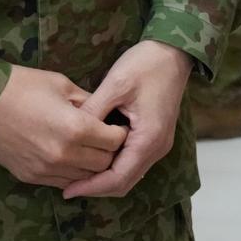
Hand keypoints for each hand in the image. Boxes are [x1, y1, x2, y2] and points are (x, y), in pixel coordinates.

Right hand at [0, 65, 127, 187]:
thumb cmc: (24, 85)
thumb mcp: (63, 85)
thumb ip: (89, 102)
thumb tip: (107, 112)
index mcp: (76, 128)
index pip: (114, 142)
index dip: (119, 133)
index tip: (117, 124)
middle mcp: (63, 154)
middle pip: (103, 164)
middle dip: (109, 151)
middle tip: (106, 138)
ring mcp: (45, 169)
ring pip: (84, 178)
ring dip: (91, 166)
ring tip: (89, 149)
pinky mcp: (30, 177)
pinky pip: (62, 183)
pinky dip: (72, 174)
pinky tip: (70, 158)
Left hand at [63, 41, 193, 199]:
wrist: (173, 50)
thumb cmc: (146, 64)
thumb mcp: (115, 84)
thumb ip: (94, 112)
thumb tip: (69, 136)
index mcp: (148, 138)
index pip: (118, 179)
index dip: (91, 187)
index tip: (67, 190)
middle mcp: (157, 147)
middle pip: (124, 182)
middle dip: (96, 187)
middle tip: (67, 185)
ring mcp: (159, 143)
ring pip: (129, 174)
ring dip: (104, 178)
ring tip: (77, 174)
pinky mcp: (155, 136)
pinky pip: (133, 161)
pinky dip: (114, 166)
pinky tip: (95, 157)